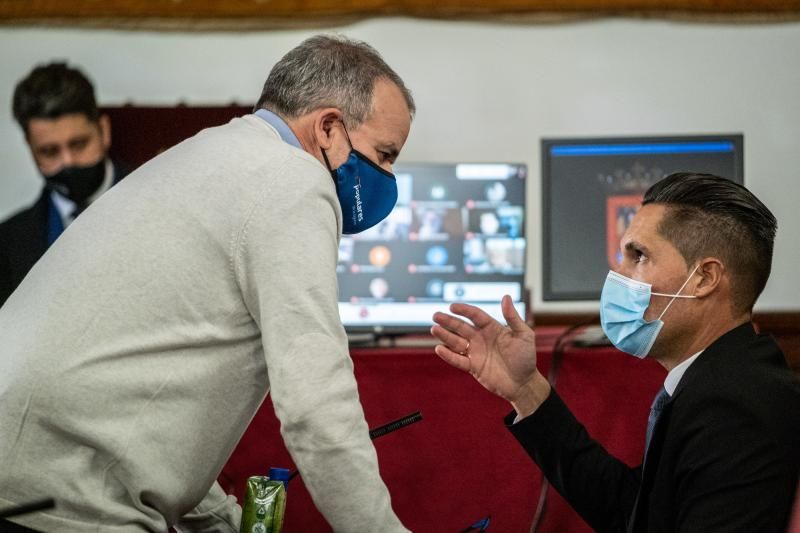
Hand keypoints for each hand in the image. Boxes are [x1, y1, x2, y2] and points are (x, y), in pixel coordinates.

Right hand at [431, 295, 547, 411]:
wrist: (524, 383)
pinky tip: (439, 349)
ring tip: (434, 329)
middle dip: (448, 321)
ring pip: (456, 342)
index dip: (464, 310)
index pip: (475, 316)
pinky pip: (458, 360)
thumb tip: (506, 297)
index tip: (453, 306)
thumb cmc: (526, 358)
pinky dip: (448, 355)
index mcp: (492, 328)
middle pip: (461, 327)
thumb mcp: (524, 335)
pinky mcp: (473, 367)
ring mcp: (476, 353)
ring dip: (445, 335)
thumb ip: (513, 317)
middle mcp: (481, 339)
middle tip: (436, 315)